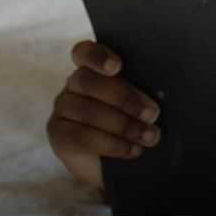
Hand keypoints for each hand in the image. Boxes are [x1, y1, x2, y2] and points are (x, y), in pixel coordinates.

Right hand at [46, 40, 161, 189]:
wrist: (118, 163)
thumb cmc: (135, 122)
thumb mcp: (140, 104)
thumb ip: (142, 92)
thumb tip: (156, 98)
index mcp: (93, 67)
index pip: (84, 52)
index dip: (98, 57)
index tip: (117, 67)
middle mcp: (73, 84)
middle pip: (88, 81)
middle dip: (124, 98)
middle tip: (152, 114)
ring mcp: (63, 108)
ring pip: (87, 111)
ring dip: (124, 125)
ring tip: (150, 136)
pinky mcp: (58, 134)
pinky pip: (82, 136)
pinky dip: (112, 144)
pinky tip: (133, 150)